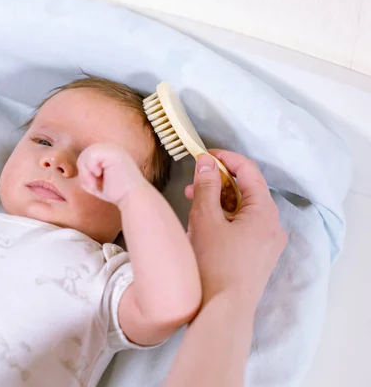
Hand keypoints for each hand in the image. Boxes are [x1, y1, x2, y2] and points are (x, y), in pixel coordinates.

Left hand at [77, 143, 148, 205]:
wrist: (132, 197)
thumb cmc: (116, 193)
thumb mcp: (96, 181)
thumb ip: (86, 173)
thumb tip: (79, 169)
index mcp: (109, 153)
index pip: (86, 157)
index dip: (85, 172)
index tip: (94, 185)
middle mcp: (111, 148)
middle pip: (84, 155)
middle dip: (84, 172)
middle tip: (92, 186)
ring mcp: (112, 148)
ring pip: (85, 155)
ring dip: (86, 173)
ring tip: (95, 183)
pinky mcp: (113, 151)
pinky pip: (90, 155)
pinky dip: (89, 169)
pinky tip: (99, 176)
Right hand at [185, 150, 287, 306]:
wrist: (223, 310)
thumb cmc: (214, 265)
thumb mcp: (205, 219)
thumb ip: (206, 186)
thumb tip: (206, 162)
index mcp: (265, 212)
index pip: (248, 171)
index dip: (225, 159)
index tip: (203, 155)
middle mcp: (273, 225)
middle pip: (246, 191)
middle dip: (218, 183)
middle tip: (193, 185)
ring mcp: (268, 243)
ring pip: (244, 210)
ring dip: (219, 202)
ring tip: (194, 206)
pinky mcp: (259, 256)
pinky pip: (244, 228)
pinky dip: (226, 220)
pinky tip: (205, 226)